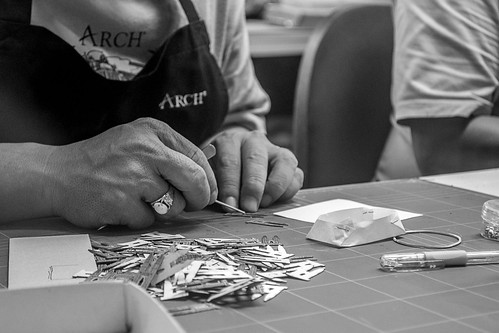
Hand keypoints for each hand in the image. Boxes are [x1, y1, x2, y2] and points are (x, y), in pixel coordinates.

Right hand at [48, 118, 216, 227]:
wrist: (57, 173)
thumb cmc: (104, 159)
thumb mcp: (139, 140)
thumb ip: (173, 150)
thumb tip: (212, 155)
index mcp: (153, 131)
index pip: (197, 157)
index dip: (208, 180)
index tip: (208, 191)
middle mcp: (145, 150)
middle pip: (194, 180)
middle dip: (199, 198)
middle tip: (194, 204)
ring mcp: (133, 176)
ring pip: (174, 205)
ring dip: (163, 210)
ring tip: (140, 198)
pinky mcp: (121, 202)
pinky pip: (148, 220)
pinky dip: (139, 218)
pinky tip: (122, 206)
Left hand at [212, 128, 302, 211]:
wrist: (237, 160)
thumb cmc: (222, 171)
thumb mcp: (212, 174)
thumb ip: (216, 186)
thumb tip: (224, 206)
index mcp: (230, 141)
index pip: (229, 162)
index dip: (230, 185)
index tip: (230, 205)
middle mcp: (254, 141)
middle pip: (255, 160)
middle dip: (253, 187)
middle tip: (249, 207)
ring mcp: (275, 150)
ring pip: (283, 163)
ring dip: (274, 187)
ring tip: (265, 204)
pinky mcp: (290, 162)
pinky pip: (296, 175)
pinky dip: (289, 190)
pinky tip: (276, 201)